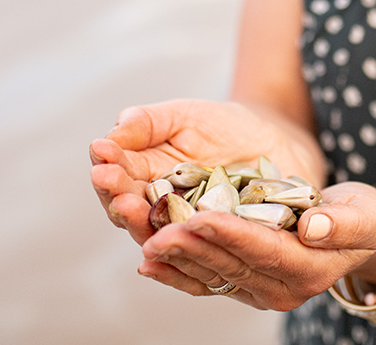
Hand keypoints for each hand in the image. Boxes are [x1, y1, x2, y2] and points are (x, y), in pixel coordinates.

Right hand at [89, 99, 320, 244]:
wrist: (275, 143)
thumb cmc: (224, 128)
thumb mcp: (185, 116)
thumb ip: (148, 123)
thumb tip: (114, 129)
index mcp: (145, 182)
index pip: (118, 181)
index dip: (108, 167)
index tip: (100, 152)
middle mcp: (161, 214)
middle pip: (131, 216)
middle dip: (118, 198)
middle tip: (108, 183)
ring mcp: (190, 235)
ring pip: (161, 240)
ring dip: (142, 225)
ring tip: (129, 206)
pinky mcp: (222, 249)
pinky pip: (202, 260)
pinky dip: (184, 256)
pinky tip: (170, 244)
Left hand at [136, 182, 375, 310]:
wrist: (360, 236)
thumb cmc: (363, 218)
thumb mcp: (362, 214)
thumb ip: (339, 222)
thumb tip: (312, 225)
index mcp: (309, 270)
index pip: (264, 251)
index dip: (231, 234)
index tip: (200, 216)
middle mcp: (282, 289)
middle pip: (230, 266)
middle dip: (192, 247)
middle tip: (158, 229)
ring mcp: (261, 291)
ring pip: (213, 276)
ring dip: (177, 260)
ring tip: (147, 240)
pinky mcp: (245, 285)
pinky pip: (207, 282)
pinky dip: (177, 273)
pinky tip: (151, 261)